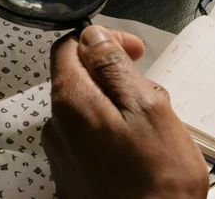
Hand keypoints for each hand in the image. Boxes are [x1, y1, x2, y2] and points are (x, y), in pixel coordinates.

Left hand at [42, 25, 208, 197]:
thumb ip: (114, 67)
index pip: (69, 47)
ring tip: (151, 128)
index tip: (133, 51)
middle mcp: (57, 128)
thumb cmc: (158, 178)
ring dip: (117, 107)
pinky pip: (90, 139)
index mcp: (72, 102)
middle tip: (152, 95)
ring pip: (89, 110)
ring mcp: (63, 155)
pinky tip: (139, 151)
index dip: (103, 40)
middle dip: (116, 77)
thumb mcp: (147, 106)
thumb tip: (93, 36)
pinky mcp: (73, 176)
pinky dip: (112, 133)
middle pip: (79, 79)